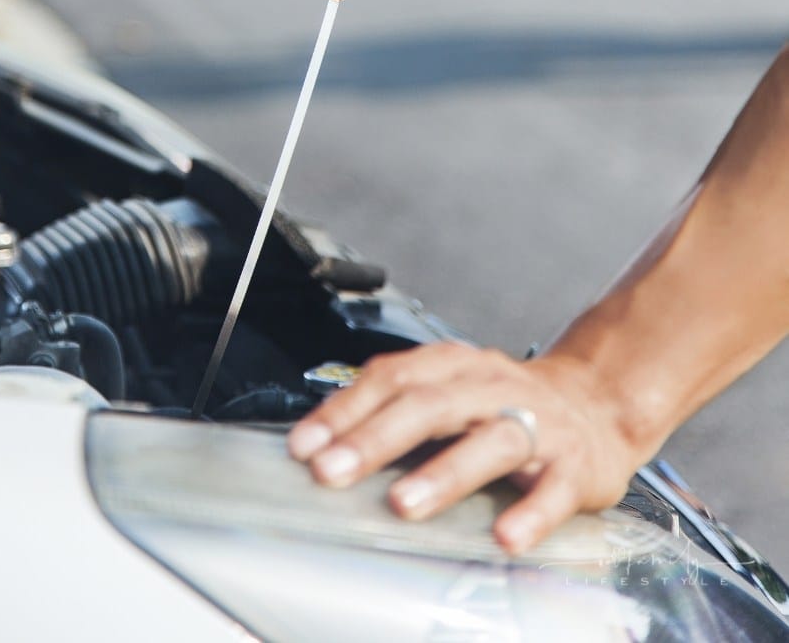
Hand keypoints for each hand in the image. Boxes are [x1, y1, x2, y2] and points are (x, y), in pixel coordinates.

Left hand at [287, 341, 640, 554]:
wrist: (597, 403)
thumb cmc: (506, 402)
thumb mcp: (451, 389)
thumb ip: (396, 408)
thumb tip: (324, 442)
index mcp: (456, 366)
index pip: (393, 378)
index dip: (346, 409)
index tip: (305, 445)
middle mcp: (493, 387)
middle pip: (431, 405)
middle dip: (377, 439)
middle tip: (333, 472)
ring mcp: (538, 423)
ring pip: (490, 441)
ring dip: (444, 472)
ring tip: (403, 503)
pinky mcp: (575, 465)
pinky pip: (553, 489)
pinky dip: (530, 513)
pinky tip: (505, 536)